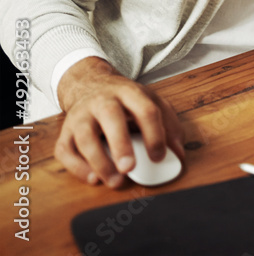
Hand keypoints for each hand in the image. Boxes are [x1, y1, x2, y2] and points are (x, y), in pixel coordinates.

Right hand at [55, 56, 184, 188]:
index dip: (154, 134)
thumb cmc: (125, 100)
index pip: (145, 109)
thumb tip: (178, 154)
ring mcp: (81, 116)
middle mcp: (103, 101)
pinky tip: (93, 178)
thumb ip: (168, 125)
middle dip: (120, 143)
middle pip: (111, 116)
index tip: (159, 157)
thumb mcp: (150, 101)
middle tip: (129, 167)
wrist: (89, 84)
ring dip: (99, 161)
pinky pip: (65, 151)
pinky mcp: (65, 132)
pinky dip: (77, 167)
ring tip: (115, 180)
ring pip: (84, 136)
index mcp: (129, 92)